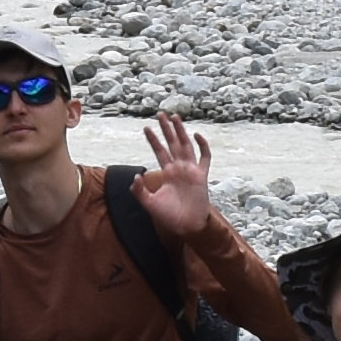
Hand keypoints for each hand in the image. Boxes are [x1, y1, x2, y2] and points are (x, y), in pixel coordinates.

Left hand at [135, 114, 215, 237]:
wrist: (187, 226)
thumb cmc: (169, 216)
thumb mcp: (150, 204)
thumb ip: (140, 191)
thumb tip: (136, 176)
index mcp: (167, 173)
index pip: (159, 151)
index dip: (153, 140)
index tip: (146, 128)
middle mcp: (178, 168)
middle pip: (172, 143)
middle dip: (166, 129)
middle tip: (160, 114)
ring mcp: (191, 170)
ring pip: (186, 145)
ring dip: (181, 131)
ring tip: (175, 117)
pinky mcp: (202, 175)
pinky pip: (204, 157)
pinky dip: (203, 146)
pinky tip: (197, 136)